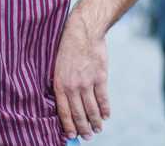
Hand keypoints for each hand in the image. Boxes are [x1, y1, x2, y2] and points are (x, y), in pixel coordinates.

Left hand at [53, 12, 109, 139]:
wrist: (84, 30)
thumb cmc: (68, 46)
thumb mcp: (57, 65)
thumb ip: (61, 83)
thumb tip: (65, 102)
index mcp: (59, 84)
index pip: (64, 111)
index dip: (68, 125)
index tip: (72, 135)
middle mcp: (73, 86)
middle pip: (79, 113)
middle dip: (83, 128)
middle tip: (87, 136)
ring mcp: (87, 82)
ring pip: (92, 109)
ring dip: (96, 122)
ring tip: (98, 129)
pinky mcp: (100, 77)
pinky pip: (103, 98)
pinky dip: (105, 109)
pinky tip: (106, 115)